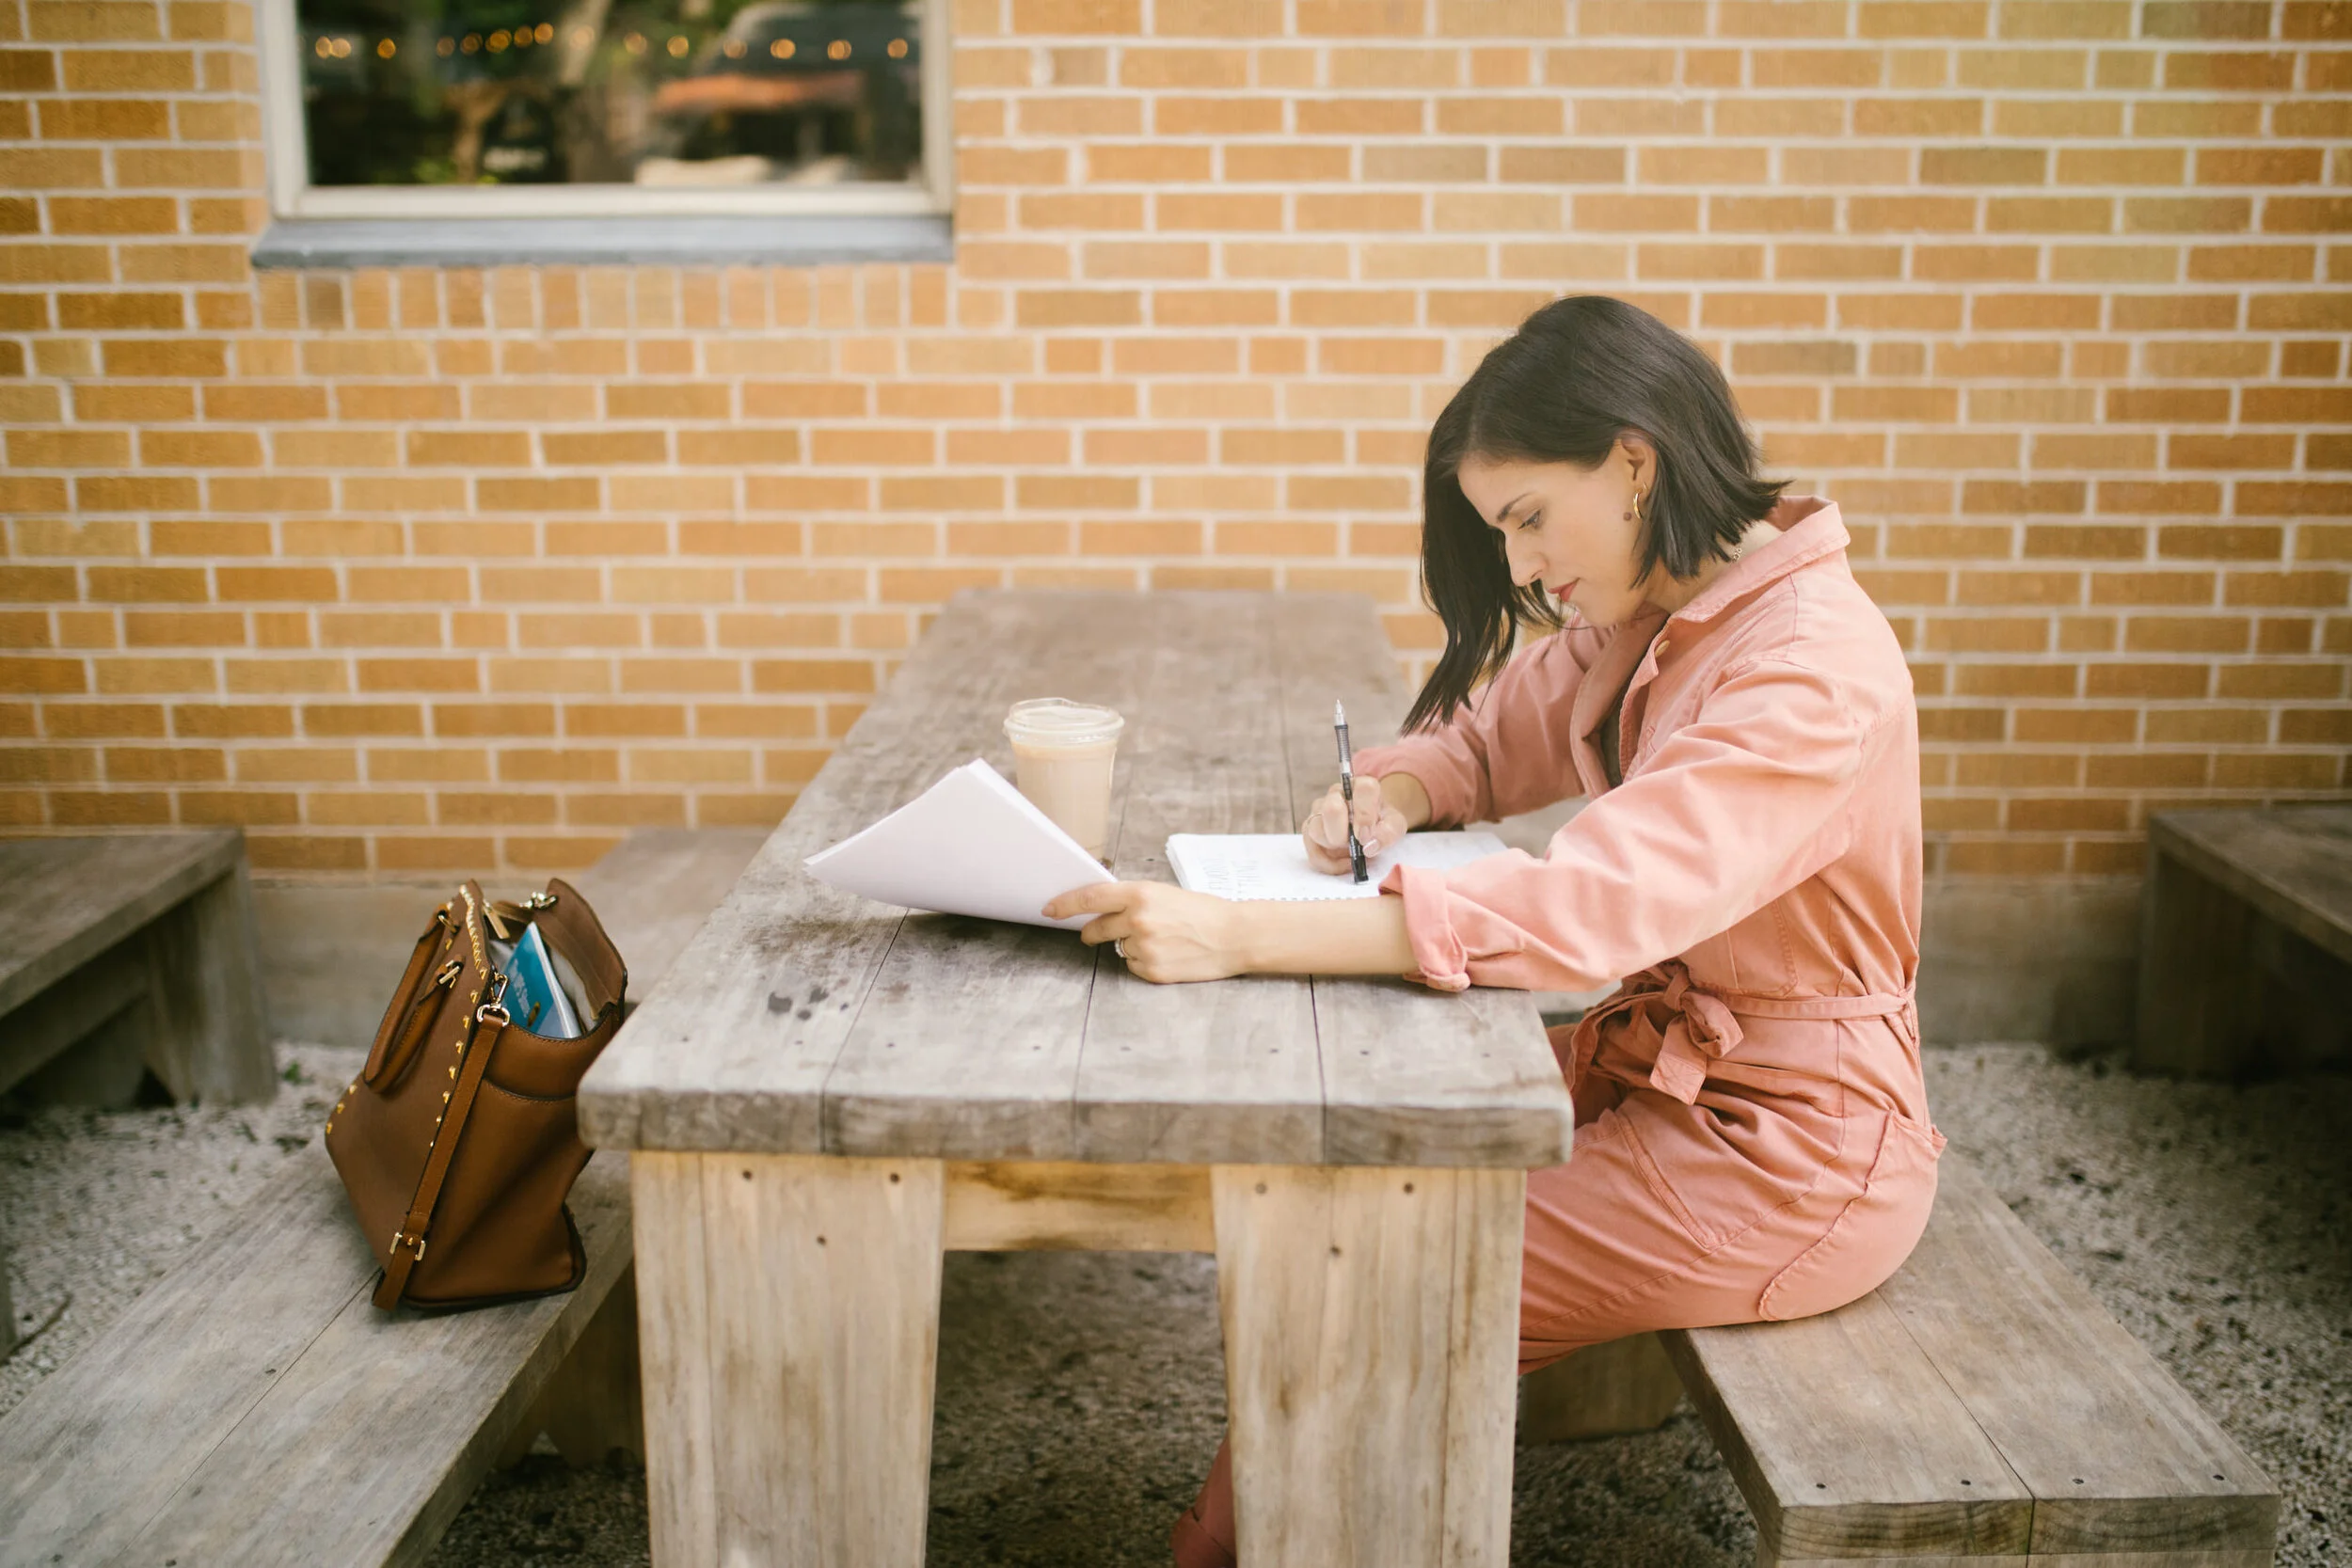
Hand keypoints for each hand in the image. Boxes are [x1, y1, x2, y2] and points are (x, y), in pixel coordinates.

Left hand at [1041, 882, 1247, 983]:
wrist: (1234, 936)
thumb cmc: (1202, 912)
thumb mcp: (1165, 894)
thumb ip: (1132, 900)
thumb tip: (1100, 909)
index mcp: (1141, 894)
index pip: (1090, 898)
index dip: (1065, 904)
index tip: (1049, 909)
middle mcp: (1138, 920)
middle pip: (1096, 929)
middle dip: (1091, 932)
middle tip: (1091, 933)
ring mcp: (1144, 948)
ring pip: (1117, 949)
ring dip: (1129, 946)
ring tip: (1162, 940)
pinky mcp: (1152, 970)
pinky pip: (1132, 966)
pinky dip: (1143, 962)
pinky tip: (1167, 954)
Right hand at [1302, 774, 1409, 875]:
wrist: (1371, 827)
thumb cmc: (1382, 822)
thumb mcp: (1395, 825)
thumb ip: (1388, 832)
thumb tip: (1369, 846)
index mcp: (1360, 786)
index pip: (1363, 789)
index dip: (1365, 815)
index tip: (1367, 835)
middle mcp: (1336, 793)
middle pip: (1331, 809)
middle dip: (1344, 834)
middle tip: (1356, 844)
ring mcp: (1319, 809)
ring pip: (1316, 830)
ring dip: (1335, 848)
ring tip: (1351, 852)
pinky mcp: (1309, 828)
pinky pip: (1312, 850)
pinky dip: (1329, 864)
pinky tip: (1344, 863)